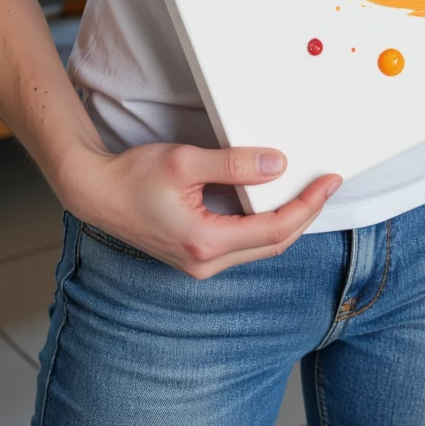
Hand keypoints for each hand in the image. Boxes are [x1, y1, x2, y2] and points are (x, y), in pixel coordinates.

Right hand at [60, 142, 340, 278]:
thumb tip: (277, 166)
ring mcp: (200, 264)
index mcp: (205, 242)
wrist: (96, 193)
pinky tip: (273, 202)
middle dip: (305, 214)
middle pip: (273, 244)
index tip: (328, 182)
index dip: (307, 205)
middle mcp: (205, 263)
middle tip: (327, 184)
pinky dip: (264, 225)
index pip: (274, 229)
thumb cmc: (134, 176)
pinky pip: (242, 244)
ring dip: (286, 221)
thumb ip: (234, 164)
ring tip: (307, 191)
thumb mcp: (186, 161)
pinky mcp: (195, 256)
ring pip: (259, 247)